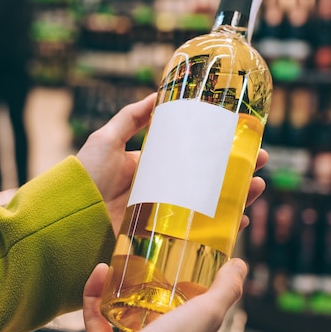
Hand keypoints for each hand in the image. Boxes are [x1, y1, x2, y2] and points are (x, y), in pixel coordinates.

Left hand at [77, 93, 268, 235]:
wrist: (69, 220)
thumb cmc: (85, 177)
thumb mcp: (106, 139)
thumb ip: (130, 118)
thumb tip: (157, 94)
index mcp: (152, 167)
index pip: (192, 155)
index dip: (216, 148)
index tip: (241, 138)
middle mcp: (163, 190)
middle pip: (208, 180)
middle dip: (237, 171)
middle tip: (262, 162)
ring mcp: (166, 215)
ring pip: (210, 205)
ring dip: (237, 196)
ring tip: (258, 186)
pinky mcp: (165, 238)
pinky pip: (198, 234)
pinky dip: (222, 230)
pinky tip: (239, 220)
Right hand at [83, 258, 247, 331]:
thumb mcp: (206, 317)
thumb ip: (225, 291)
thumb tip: (240, 265)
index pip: (199, 318)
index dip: (195, 293)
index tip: (188, 267)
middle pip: (160, 312)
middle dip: (153, 286)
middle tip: (151, 258)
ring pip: (126, 313)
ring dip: (121, 286)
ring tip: (123, 260)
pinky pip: (97, 318)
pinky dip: (95, 295)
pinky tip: (100, 271)